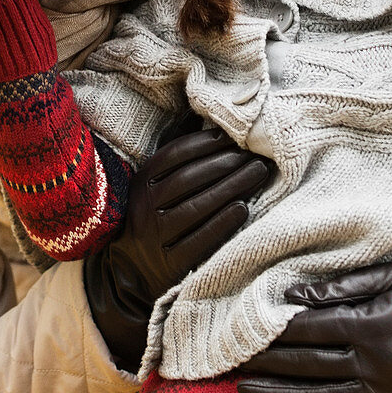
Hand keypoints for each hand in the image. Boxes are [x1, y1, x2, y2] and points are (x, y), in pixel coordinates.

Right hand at [84, 127, 269, 371]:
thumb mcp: (155, 186)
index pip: (174, 155)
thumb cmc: (156, 216)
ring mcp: (155, 237)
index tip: (233, 136)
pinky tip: (243, 208)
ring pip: (196, 207)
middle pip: (189, 179)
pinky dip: (223, 223)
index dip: (205, 143)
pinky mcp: (169, 265)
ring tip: (258, 174)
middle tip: (255, 155)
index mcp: (141, 183)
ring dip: (231, 188)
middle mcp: (144, 208)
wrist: (133, 272)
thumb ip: (177, 158)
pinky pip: (200, 240)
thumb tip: (207, 120)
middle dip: (226, 163)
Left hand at [237, 257, 391, 392]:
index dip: (275, 333)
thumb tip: (295, 294)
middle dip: (268, 366)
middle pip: (310, 366)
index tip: (246, 334)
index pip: (311, 330)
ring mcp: (388, 390)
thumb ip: (344, 287)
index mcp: (373, 322)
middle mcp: (376, 361)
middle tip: (233, 366)